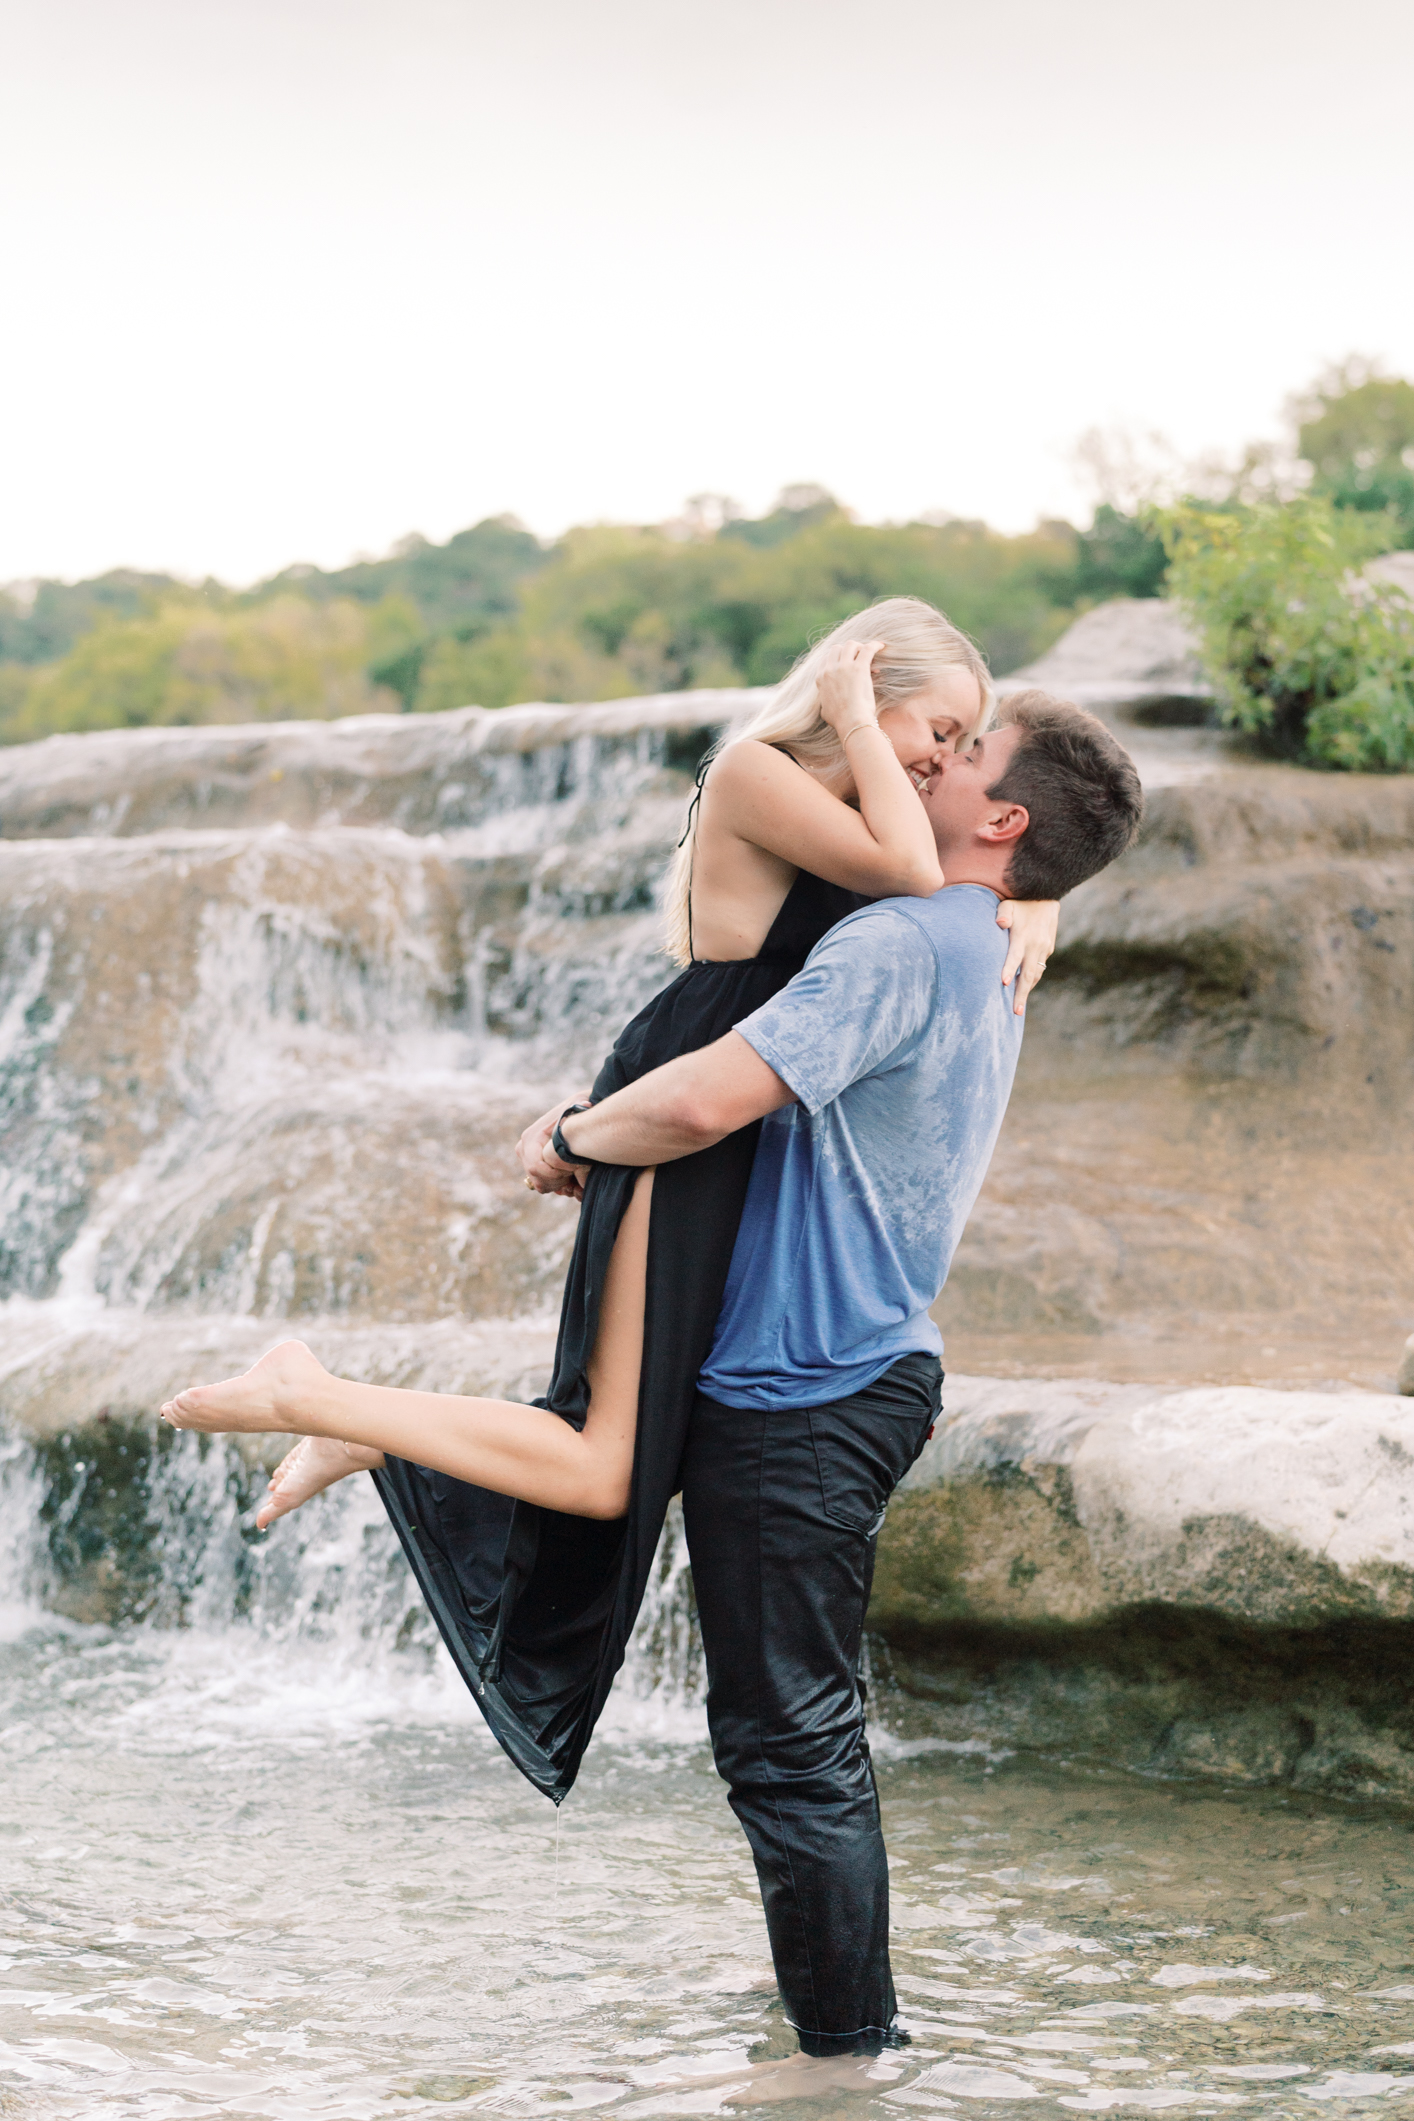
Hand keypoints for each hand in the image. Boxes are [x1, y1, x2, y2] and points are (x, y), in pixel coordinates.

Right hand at [516, 1096, 592, 1199]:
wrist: (574, 1113)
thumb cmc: (577, 1111)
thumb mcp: (579, 1106)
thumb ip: (580, 1105)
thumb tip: (586, 1104)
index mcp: (531, 1137)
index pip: (536, 1167)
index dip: (555, 1174)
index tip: (573, 1170)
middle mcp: (524, 1148)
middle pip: (537, 1178)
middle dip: (558, 1180)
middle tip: (575, 1174)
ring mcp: (526, 1159)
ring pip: (539, 1184)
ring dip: (558, 1185)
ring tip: (573, 1175)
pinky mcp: (532, 1166)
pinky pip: (541, 1185)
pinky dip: (556, 1186)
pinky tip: (570, 1178)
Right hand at [815, 638, 884, 739]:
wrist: (851, 722)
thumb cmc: (840, 720)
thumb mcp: (825, 710)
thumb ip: (825, 701)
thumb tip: (827, 705)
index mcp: (821, 678)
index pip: (827, 658)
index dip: (838, 659)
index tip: (848, 664)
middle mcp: (830, 669)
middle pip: (837, 648)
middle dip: (848, 650)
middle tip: (859, 658)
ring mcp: (844, 667)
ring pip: (851, 644)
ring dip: (860, 647)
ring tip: (869, 655)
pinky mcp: (859, 667)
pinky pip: (868, 648)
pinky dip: (875, 645)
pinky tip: (881, 646)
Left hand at [996, 900, 1058, 1015]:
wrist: (1046, 894)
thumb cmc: (1021, 901)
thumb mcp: (1009, 903)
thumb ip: (1003, 913)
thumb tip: (1000, 923)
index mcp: (1023, 935)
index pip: (1015, 956)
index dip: (1010, 969)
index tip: (1004, 983)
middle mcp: (1035, 944)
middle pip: (1028, 973)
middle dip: (1021, 993)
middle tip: (1015, 1011)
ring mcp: (1044, 948)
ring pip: (1035, 974)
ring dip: (1027, 990)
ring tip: (1018, 1008)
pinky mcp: (1048, 948)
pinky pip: (1039, 968)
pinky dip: (1032, 980)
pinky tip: (1024, 989)